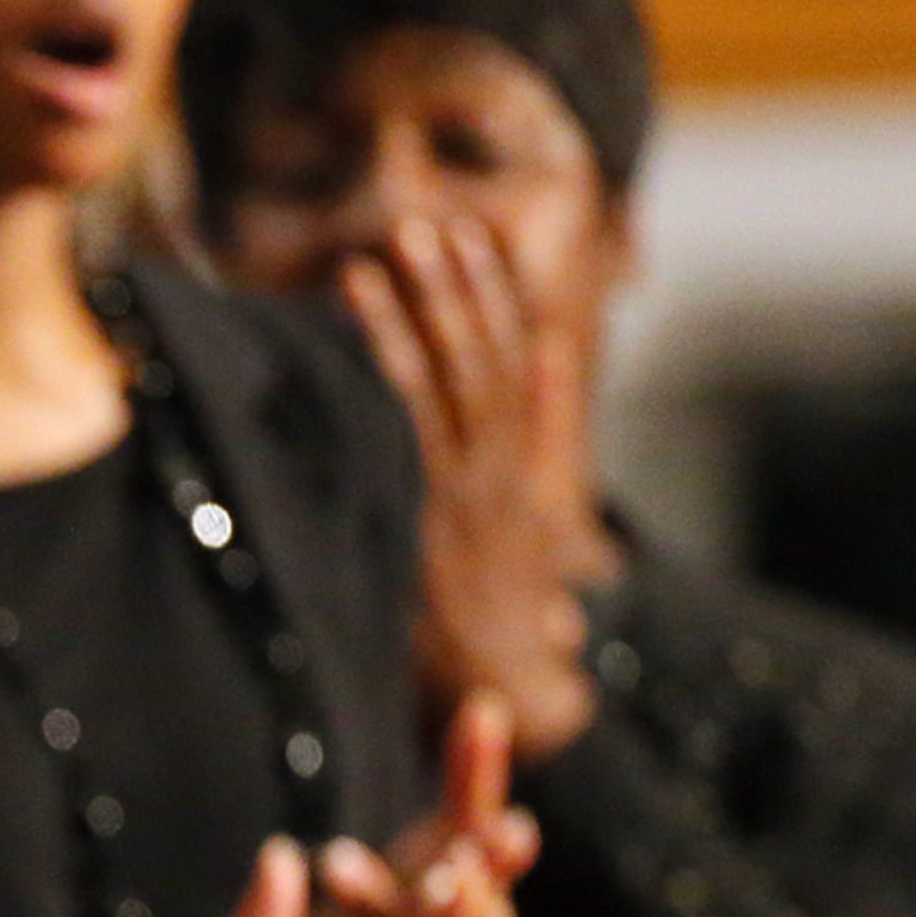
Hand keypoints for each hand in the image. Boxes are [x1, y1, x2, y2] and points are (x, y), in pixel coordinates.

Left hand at [341, 216, 599, 759]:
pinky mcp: (436, 506)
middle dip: (461, 287)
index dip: (495, 301)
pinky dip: (390, 352)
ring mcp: (470, 485)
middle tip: (431, 224)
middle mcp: (504, 469)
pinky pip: (410, 410)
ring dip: (425, 303)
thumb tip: (553, 351)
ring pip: (453, 371)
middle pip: (487, 357)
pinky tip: (362, 308)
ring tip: (396, 245)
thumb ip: (542, 431)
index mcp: (525, 472)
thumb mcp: (533, 522)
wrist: (509, 692)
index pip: (515, 368)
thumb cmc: (502, 621)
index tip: (475, 244)